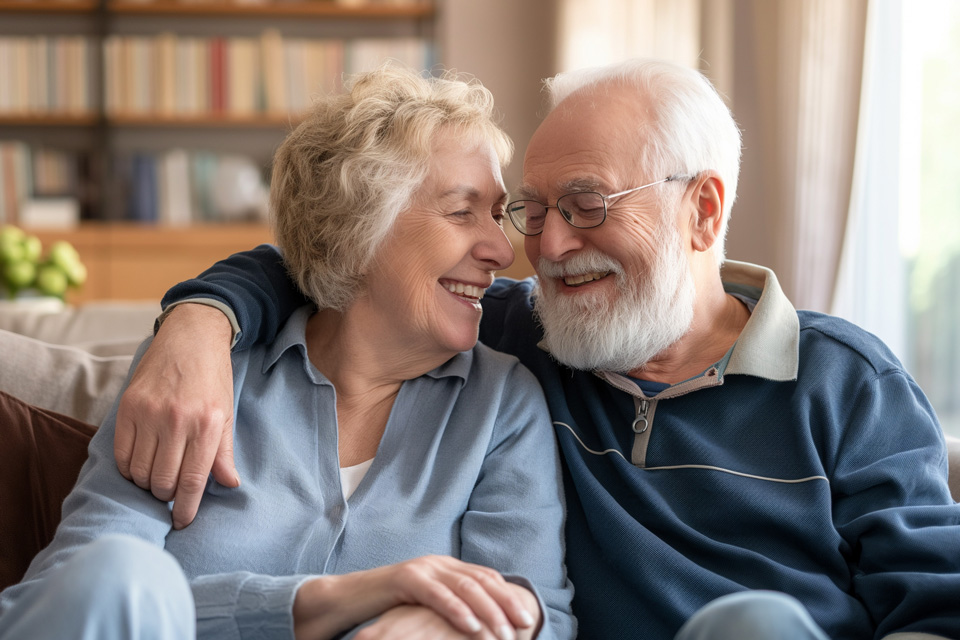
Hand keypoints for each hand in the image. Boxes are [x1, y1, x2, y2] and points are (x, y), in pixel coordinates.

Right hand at [114, 303, 238, 528]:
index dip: (186, 508)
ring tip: (157, 475)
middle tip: (171, 490)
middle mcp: (177, 421)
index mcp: (207, 425)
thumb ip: (224, 452)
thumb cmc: (213, 378)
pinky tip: (140, 463)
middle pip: (163, 481)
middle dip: (166, 495)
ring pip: (140, 471)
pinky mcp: (128, 406)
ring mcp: (149, 413)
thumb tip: (230, 485)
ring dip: (148, 482)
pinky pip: (122, 454)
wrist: (192, 337)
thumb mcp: (226, 414)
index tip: (182, 522)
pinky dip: (129, 467)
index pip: (192, 481)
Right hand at [294, 556, 540, 639]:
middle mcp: (439, 562)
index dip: (508, 596)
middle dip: (506, 602)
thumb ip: (451, 604)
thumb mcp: (428, 604)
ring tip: (504, 631)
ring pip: (464, 586)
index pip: (486, 578)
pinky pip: (437, 594)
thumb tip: (483, 622)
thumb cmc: (391, 607)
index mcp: (447, 566)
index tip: (528, 618)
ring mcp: (423, 568)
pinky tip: (472, 626)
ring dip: (488, 610)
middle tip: (525, 624)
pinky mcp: (406, 578)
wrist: (349, 599)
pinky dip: (457, 610)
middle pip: (481, 580)